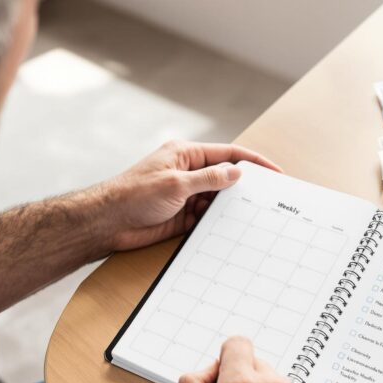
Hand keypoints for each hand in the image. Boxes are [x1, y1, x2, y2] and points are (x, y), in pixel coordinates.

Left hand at [92, 141, 279, 253]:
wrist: (107, 222)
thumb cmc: (133, 194)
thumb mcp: (176, 184)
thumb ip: (209, 179)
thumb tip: (236, 174)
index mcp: (186, 155)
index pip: (227, 154)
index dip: (253, 162)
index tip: (274, 172)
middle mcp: (188, 172)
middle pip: (225, 177)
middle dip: (244, 187)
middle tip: (269, 198)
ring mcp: (186, 195)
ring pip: (218, 200)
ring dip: (231, 208)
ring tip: (252, 217)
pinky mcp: (183, 216)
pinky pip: (208, 218)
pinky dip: (218, 223)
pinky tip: (229, 229)